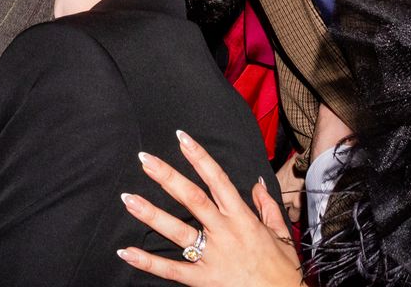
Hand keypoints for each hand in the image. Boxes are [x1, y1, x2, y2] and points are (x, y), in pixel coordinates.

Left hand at [116, 133, 303, 285]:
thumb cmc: (283, 269)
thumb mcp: (280, 232)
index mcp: (242, 218)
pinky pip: (170, 270)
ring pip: (176, 231)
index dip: (199, 157)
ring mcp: (211, 256)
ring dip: (151, 214)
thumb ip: (267, 206)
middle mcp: (224, 232)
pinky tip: (127, 252)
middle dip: (167, 177)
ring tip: (129, 199)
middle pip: (192, 198)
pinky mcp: (202, 279)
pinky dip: (147, 262)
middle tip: (145, 160)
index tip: (182, 138)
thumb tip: (257, 185)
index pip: (217, 179)